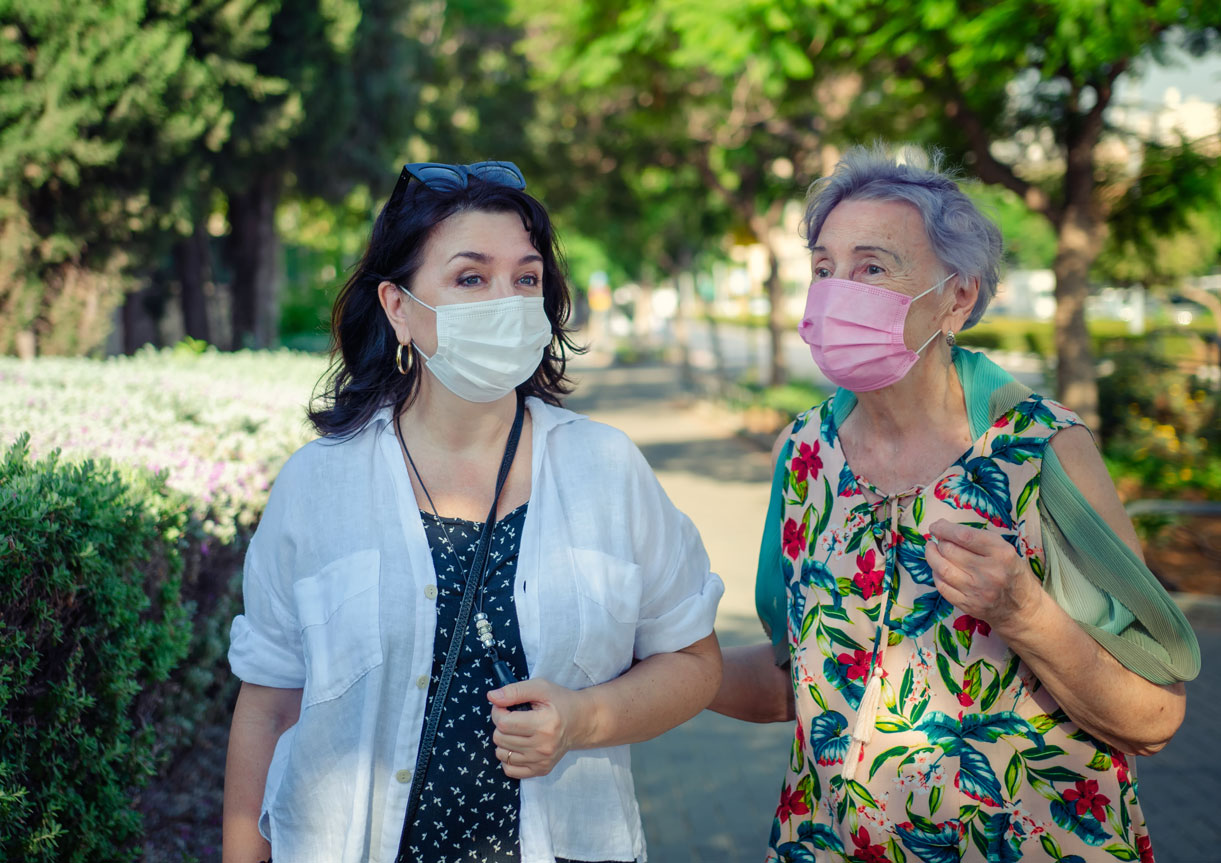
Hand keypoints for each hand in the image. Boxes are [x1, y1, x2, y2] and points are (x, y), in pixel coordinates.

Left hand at [487, 678, 592, 778]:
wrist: (580, 722)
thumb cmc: (559, 702)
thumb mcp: (540, 687)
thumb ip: (515, 690)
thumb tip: (491, 697)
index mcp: (544, 724)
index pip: (504, 723)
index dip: (498, 711)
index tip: (505, 706)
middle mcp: (543, 746)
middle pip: (500, 738)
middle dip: (501, 725)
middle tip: (513, 717)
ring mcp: (542, 761)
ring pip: (502, 754)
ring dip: (503, 741)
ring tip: (517, 731)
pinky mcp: (541, 770)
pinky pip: (509, 769)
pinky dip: (508, 757)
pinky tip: (518, 745)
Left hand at [924, 519, 1042, 631]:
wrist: (1022, 609)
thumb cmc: (1011, 572)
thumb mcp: (1004, 549)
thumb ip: (977, 538)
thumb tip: (943, 528)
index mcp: (1001, 554)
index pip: (965, 536)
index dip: (944, 529)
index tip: (935, 526)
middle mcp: (989, 573)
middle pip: (950, 551)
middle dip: (939, 542)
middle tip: (938, 539)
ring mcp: (977, 591)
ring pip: (942, 568)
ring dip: (932, 556)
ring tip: (931, 549)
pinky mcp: (968, 605)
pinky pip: (942, 586)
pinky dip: (936, 574)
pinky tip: (938, 568)